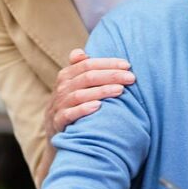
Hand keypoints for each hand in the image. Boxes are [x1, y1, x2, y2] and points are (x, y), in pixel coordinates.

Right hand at [35, 49, 136, 184]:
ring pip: (79, 94)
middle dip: (111, 75)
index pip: (87, 64)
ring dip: (101, 91)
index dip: (108, 63)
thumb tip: (80, 52)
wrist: (56, 136)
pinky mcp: (57, 123)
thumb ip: (79, 70)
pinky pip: (69, 114)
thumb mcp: (73, 87)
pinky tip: (98, 106)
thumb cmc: (71, 107)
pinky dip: (83, 109)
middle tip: (131, 78)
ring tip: (120, 91)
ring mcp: (58, 106)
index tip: (127, 65)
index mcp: (66, 76)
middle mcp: (61, 89)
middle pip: (86, 77)